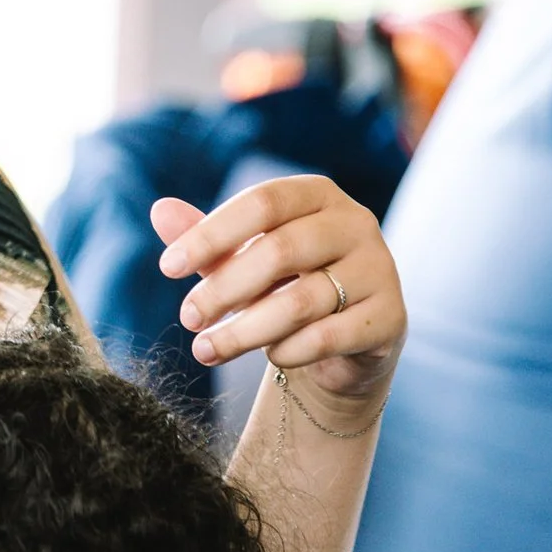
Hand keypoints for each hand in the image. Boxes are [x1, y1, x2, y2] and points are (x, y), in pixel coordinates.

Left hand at [151, 175, 403, 403]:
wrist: (345, 341)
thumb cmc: (283, 284)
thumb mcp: (240, 258)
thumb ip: (204, 237)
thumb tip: (159, 210)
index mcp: (317, 195)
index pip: (262, 202)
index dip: (211, 234)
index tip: (168, 268)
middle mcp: (355, 223)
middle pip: (280, 251)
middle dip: (224, 288)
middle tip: (188, 318)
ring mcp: (379, 269)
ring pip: (301, 301)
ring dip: (244, 331)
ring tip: (205, 349)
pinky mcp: (391, 316)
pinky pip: (328, 337)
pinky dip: (288, 350)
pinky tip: (268, 357)